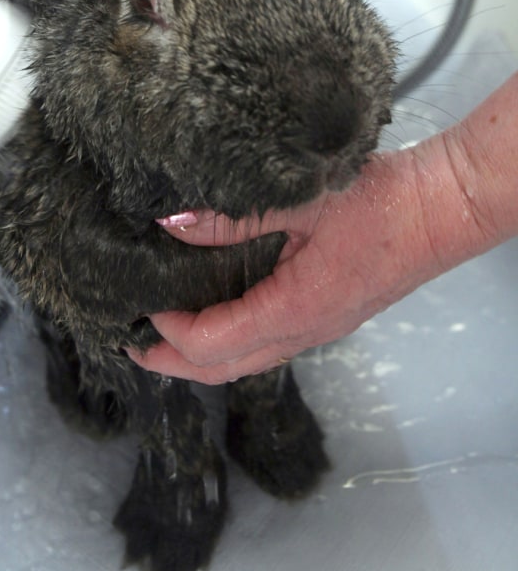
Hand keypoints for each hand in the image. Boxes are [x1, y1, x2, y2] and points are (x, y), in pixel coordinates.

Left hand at [127, 113, 506, 384]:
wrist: (441, 209)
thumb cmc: (381, 202)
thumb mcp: (300, 201)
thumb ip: (232, 217)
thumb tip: (169, 223)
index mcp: (295, 311)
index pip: (214, 344)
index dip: (170, 335)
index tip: (139, 309)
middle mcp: (305, 332)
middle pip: (225, 369)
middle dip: (173, 364)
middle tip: (129, 344)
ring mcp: (318, 327)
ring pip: (247, 359)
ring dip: (202, 353)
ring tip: (164, 331)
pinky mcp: (326, 313)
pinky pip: (268, 340)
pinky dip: (231, 336)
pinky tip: (215, 308)